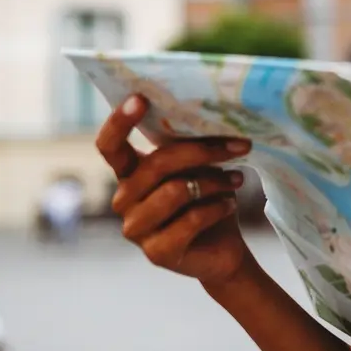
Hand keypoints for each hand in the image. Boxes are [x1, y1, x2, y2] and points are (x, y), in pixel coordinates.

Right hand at [96, 95, 253, 290]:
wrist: (222, 250)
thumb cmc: (207, 200)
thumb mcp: (199, 168)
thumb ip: (190, 147)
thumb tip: (214, 116)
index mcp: (129, 174)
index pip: (110, 146)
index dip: (119, 122)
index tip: (140, 98)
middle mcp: (124, 200)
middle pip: (157, 164)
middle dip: (202, 151)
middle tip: (240, 145)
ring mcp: (136, 229)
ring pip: (177, 191)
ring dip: (215, 182)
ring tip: (236, 181)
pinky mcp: (157, 253)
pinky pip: (191, 219)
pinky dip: (218, 208)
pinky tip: (230, 205)